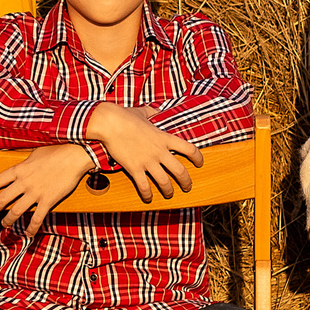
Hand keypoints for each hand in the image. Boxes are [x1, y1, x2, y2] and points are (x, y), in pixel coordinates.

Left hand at [0, 144, 95, 243]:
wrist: (74, 157)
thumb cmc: (56, 152)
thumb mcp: (34, 153)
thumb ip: (24, 162)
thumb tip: (19, 167)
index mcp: (19, 170)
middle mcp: (24, 182)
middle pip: (1, 200)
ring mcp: (35, 193)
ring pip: (15, 211)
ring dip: (7, 220)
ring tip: (4, 224)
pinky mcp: (48, 201)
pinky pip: (37, 218)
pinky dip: (31, 228)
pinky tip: (28, 234)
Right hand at [84, 104, 201, 202]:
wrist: (110, 123)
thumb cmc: (125, 116)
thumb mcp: (143, 112)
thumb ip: (152, 113)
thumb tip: (154, 110)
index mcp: (164, 138)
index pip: (189, 149)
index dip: (198, 158)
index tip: (200, 164)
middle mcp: (159, 151)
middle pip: (180, 171)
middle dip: (186, 182)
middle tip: (187, 187)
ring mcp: (147, 161)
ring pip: (164, 182)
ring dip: (169, 191)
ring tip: (169, 195)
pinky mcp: (134, 168)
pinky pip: (144, 186)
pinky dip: (147, 195)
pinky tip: (148, 198)